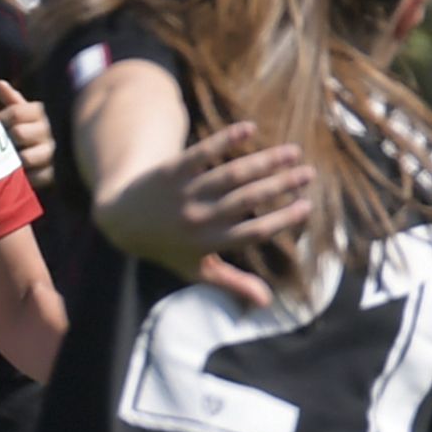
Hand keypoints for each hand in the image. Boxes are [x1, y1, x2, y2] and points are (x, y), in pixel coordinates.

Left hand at [0, 81, 55, 188]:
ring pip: (26, 157)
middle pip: (18, 134)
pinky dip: (24, 178)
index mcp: (41, 111)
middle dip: (5, 141)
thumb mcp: (28, 113)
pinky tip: (19, 174)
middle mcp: (50, 130)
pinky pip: (35, 177)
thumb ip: (13, 101)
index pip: (16, 113)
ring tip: (6, 161)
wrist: (70, 149)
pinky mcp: (56, 172)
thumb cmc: (36, 128)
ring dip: (13, 161)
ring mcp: (54, 152)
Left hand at [179, 121, 312, 307]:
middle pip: (247, 200)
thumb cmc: (167, 248)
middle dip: (281, 186)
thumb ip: (232, 284)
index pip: (253, 232)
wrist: (122, 221)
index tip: (307, 207)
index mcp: (209, 244)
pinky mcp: (172, 171)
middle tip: (309, 173)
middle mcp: (198, 219)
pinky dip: (224, 140)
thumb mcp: (196, 270)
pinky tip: (250, 129)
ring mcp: (184, 194)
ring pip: (230, 175)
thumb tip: (266, 303)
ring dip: (264, 161)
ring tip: (293, 151)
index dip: (282, 220)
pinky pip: (201, 154)